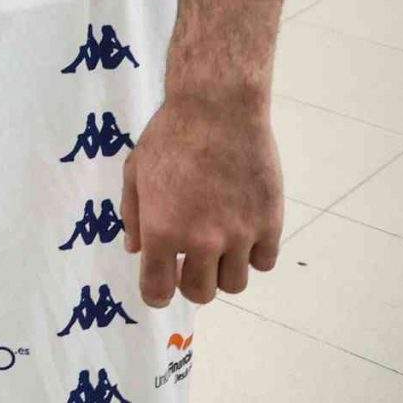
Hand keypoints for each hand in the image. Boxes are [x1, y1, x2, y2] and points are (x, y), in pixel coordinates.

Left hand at [122, 89, 282, 305]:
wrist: (218, 108)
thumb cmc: (169, 135)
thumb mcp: (134, 171)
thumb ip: (133, 215)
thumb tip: (136, 250)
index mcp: (163, 230)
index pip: (158, 290)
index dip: (156, 293)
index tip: (159, 284)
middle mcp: (202, 241)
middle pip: (200, 294)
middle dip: (191, 282)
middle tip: (190, 261)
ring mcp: (240, 235)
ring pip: (234, 284)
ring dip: (223, 270)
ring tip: (219, 242)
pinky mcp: (269, 224)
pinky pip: (264, 262)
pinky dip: (253, 253)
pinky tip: (244, 229)